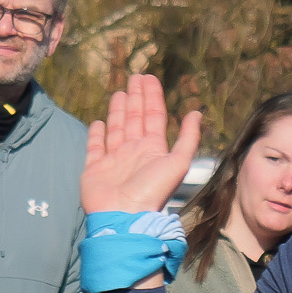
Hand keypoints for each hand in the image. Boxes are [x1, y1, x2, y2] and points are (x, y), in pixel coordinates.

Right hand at [81, 74, 202, 213]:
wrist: (124, 215)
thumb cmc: (152, 190)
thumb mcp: (178, 162)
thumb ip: (188, 138)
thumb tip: (196, 112)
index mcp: (152, 148)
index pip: (153, 116)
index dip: (151, 96)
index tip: (148, 78)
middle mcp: (134, 151)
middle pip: (135, 118)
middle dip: (136, 98)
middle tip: (134, 77)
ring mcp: (113, 160)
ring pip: (116, 129)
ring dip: (118, 111)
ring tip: (119, 93)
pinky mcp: (94, 168)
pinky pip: (95, 147)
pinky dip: (96, 135)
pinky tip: (98, 122)